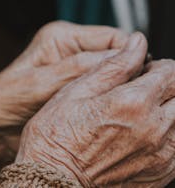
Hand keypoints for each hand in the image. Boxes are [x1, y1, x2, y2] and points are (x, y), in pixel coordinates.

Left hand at [0, 21, 128, 185]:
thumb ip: (75, 70)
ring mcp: (80, 70)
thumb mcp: (38, 84)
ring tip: (113, 107)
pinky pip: (109, 91)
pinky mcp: (83, 90)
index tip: (134, 79)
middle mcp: (74, 49)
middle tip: (124, 97)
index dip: (129, 57)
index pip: (113, 38)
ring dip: (119, 90)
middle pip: (120, 56)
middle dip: (126, 75)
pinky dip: (113, 101)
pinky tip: (108, 114)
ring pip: (117, 76)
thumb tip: (116, 58)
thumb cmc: (4, 102)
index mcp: (61, 36)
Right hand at [16, 33, 174, 186]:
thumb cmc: (56, 137)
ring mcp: (162, 156)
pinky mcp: (162, 175)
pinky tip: (140, 136)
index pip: (170, 72)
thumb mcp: (76, 91)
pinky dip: (166, 137)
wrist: (52, 181)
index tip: (142, 70)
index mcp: (134, 103)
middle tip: (140, 92)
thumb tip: (137, 42)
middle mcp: (155, 129)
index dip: (156, 67)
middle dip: (166, 88)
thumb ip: (113, 65)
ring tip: (138, 115)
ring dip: (168, 113)